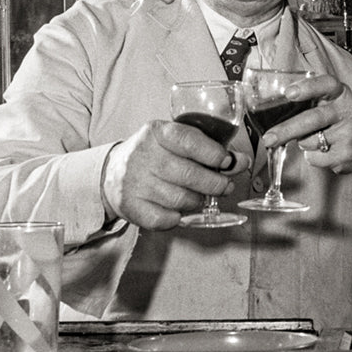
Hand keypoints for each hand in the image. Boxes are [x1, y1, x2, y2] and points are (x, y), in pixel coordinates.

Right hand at [101, 119, 250, 228]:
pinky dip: (179, 217)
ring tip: (202, 196)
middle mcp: (142, 155)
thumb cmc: (153, 154)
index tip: (230, 162)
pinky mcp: (130, 206)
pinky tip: (180, 209)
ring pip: (180, 199)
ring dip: (198, 201)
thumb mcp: (173, 140)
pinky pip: (165, 219)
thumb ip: (205, 148)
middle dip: (216, 183)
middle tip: (225, 186)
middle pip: (189, 174)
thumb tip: (239, 161)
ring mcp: (134, 182)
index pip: (189, 141)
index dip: (214, 154)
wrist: (111, 172)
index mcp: (156, 132)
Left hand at [260, 74, 351, 176]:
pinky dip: (312, 156)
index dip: (307, 88)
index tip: (289, 93)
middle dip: (287, 129)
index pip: (325, 85)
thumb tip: (273, 108)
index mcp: (340, 93)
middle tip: (269, 138)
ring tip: (316, 136)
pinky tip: (325, 149)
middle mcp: (345, 111)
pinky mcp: (346, 156)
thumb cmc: (340, 116)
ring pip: (309, 141)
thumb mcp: (331, 99)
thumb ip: (309, 98)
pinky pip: (315, 158)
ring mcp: (347, 135)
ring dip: (303, 141)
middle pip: (313, 120)